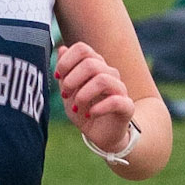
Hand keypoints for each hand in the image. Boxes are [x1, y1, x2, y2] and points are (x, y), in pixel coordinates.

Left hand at [55, 40, 133, 154]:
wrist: (101, 136)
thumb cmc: (84, 112)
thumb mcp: (68, 93)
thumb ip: (65, 72)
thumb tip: (62, 49)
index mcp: (95, 66)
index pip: (82, 49)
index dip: (66, 61)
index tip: (58, 76)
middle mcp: (109, 74)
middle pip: (90, 63)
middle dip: (72, 80)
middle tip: (65, 94)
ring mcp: (119, 89)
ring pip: (102, 80)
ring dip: (83, 94)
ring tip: (76, 106)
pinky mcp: (127, 106)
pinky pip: (115, 101)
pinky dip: (98, 108)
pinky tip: (90, 114)